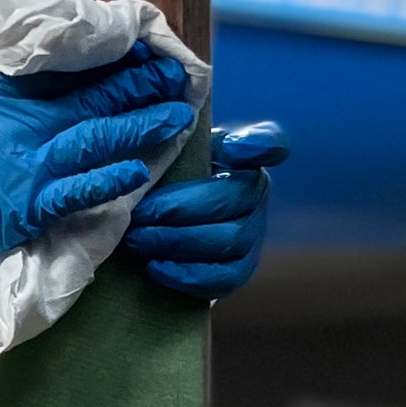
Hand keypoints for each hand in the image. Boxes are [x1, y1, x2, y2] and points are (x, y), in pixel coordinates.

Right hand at [0, 46, 194, 301]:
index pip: (61, 68)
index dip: (104, 58)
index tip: (137, 50)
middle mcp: (20, 126)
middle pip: (91, 100)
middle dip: (138, 86)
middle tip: (176, 76)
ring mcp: (28, 168)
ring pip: (96, 141)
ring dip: (140, 127)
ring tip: (177, 115)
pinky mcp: (29, 207)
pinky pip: (79, 192)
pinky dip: (111, 180)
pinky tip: (140, 170)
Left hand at [123, 120, 288, 300]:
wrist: (163, 217)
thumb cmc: (169, 174)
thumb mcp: (173, 148)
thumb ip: (178, 134)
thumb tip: (191, 127)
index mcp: (243, 156)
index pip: (268, 143)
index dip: (255, 145)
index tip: (231, 147)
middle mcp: (257, 192)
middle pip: (229, 201)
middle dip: (178, 210)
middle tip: (139, 214)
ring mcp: (254, 232)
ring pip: (226, 242)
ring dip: (176, 242)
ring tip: (138, 239)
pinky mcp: (240, 269)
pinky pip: (223, 279)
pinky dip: (187, 275)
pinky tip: (155, 266)